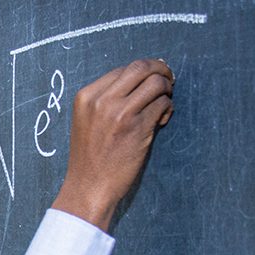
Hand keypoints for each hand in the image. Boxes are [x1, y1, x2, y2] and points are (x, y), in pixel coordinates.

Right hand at [52, 59, 174, 230]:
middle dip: (160, 70)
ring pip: (156, 83)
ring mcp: (120, 112)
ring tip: (165, 104)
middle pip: (140, 67)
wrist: (89, 187)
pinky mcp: (137, 126)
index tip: (151, 79)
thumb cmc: (90, 159)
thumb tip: (140, 81)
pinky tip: (163, 120)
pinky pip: (163, 104)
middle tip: (168, 80)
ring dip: (167, 90)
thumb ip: (106, 101)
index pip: (121, 69)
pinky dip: (168, 108)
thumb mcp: (87, 122)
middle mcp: (102, 100)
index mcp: (86, 96)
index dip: (141, 71)